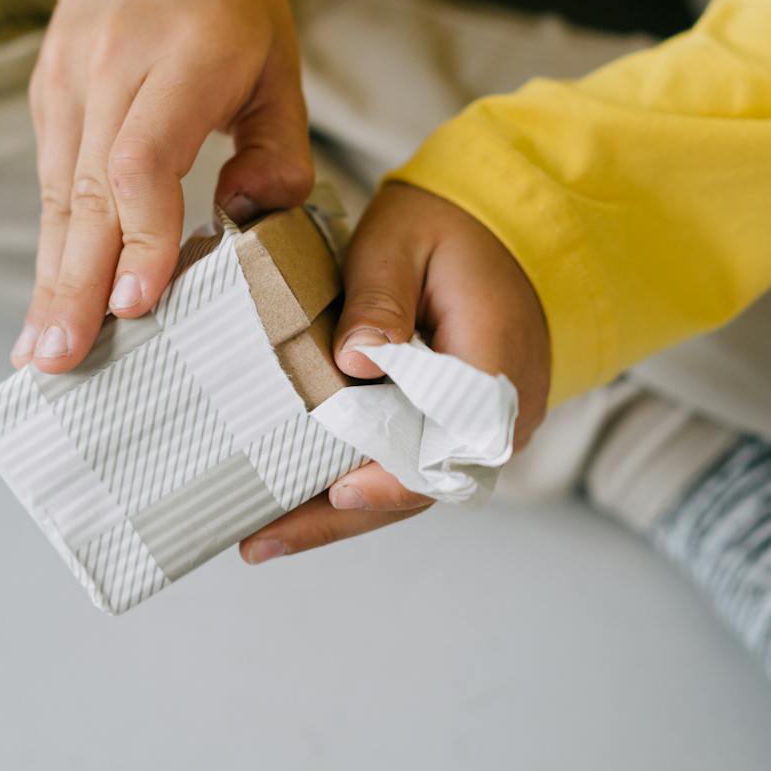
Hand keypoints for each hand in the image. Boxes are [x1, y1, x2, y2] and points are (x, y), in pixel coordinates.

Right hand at [12, 0, 312, 371]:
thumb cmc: (233, 6)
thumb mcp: (282, 65)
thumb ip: (277, 147)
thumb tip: (248, 217)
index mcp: (182, 57)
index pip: (143, 159)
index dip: (138, 235)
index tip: (137, 302)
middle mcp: (111, 68)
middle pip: (88, 190)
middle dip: (75, 282)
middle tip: (62, 358)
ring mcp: (69, 80)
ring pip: (60, 194)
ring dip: (52, 276)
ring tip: (43, 353)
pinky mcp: (48, 94)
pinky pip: (52, 181)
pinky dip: (53, 244)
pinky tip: (50, 300)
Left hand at [239, 182, 551, 562]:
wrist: (507, 232)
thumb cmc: (450, 231)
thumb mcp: (405, 239)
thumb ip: (381, 297)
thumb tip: (355, 357)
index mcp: (495, 365)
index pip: (450, 443)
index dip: (393, 478)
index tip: (339, 491)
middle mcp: (500, 415)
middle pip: (421, 484)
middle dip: (341, 517)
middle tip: (264, 539)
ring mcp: (483, 430)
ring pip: (411, 486)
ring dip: (340, 513)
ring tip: (265, 536)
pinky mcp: (458, 430)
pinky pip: (410, 467)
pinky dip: (356, 485)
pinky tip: (297, 502)